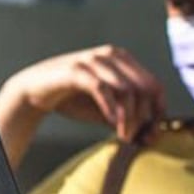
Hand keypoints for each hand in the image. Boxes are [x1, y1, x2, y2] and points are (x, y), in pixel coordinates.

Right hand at [0, 45, 166, 142]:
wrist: (35, 90)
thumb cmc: (73, 98)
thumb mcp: (106, 108)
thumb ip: (128, 115)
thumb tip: (151, 133)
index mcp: (123, 59)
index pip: (154, 85)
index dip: (158, 111)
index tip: (151, 134)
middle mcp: (111, 55)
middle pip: (145, 88)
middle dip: (144, 117)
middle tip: (135, 138)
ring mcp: (94, 60)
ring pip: (127, 90)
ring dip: (129, 118)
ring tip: (123, 136)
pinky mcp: (76, 70)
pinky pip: (102, 89)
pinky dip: (111, 109)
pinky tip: (111, 124)